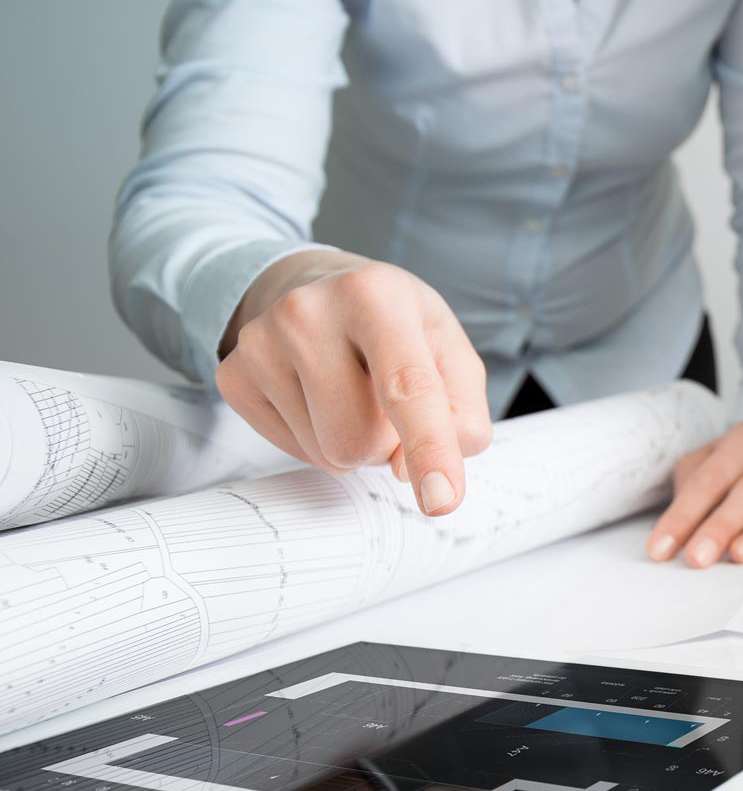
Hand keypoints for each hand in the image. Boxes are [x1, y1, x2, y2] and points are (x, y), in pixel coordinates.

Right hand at [217, 249, 491, 515]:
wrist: (324, 290)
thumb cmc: (399, 328)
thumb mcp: (452, 355)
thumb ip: (460, 416)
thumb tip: (407, 469)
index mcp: (378, 295)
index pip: (408, 388)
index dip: (429, 448)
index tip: (441, 500)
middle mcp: (308, 311)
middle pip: (360, 440)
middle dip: (386, 441)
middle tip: (384, 398)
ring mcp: (260, 342)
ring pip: (327, 454)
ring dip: (354, 441)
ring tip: (353, 392)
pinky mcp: (233, 375)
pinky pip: (294, 452)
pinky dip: (319, 439)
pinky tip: (319, 395)